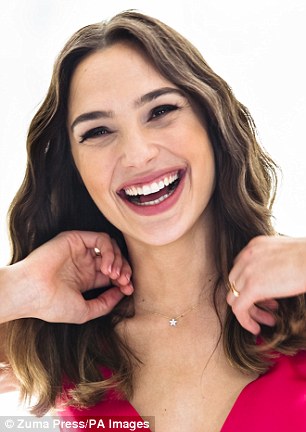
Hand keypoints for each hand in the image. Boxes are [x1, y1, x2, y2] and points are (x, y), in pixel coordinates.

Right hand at [2, 231, 132, 323]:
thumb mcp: (85, 311)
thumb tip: (123, 293)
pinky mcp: (75, 239)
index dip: (124, 280)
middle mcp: (84, 263)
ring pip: (111, 246)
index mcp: (85, 278)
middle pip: (115, 259)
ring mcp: (80, 250)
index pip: (112, 274)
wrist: (31, 294)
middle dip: (124, 270)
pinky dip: (109, 251)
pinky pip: (101, 239)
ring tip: (115, 275)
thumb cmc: (52, 305)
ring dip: (118, 260)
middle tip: (125, 282)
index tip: (129, 290)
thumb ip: (105, 303)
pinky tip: (107, 267)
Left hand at [227, 235, 305, 334]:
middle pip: (235, 283)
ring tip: (268, 320)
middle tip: (270, 308)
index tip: (269, 296)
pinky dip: (245, 321)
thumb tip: (276, 279)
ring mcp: (247, 270)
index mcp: (255, 246)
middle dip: (250, 298)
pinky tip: (256, 329)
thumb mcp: (286, 255)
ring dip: (250, 312)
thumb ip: (274, 264)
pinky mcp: (252, 286)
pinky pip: (239, 308)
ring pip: (234, 297)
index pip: (241, 269)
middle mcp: (247, 256)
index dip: (251, 285)